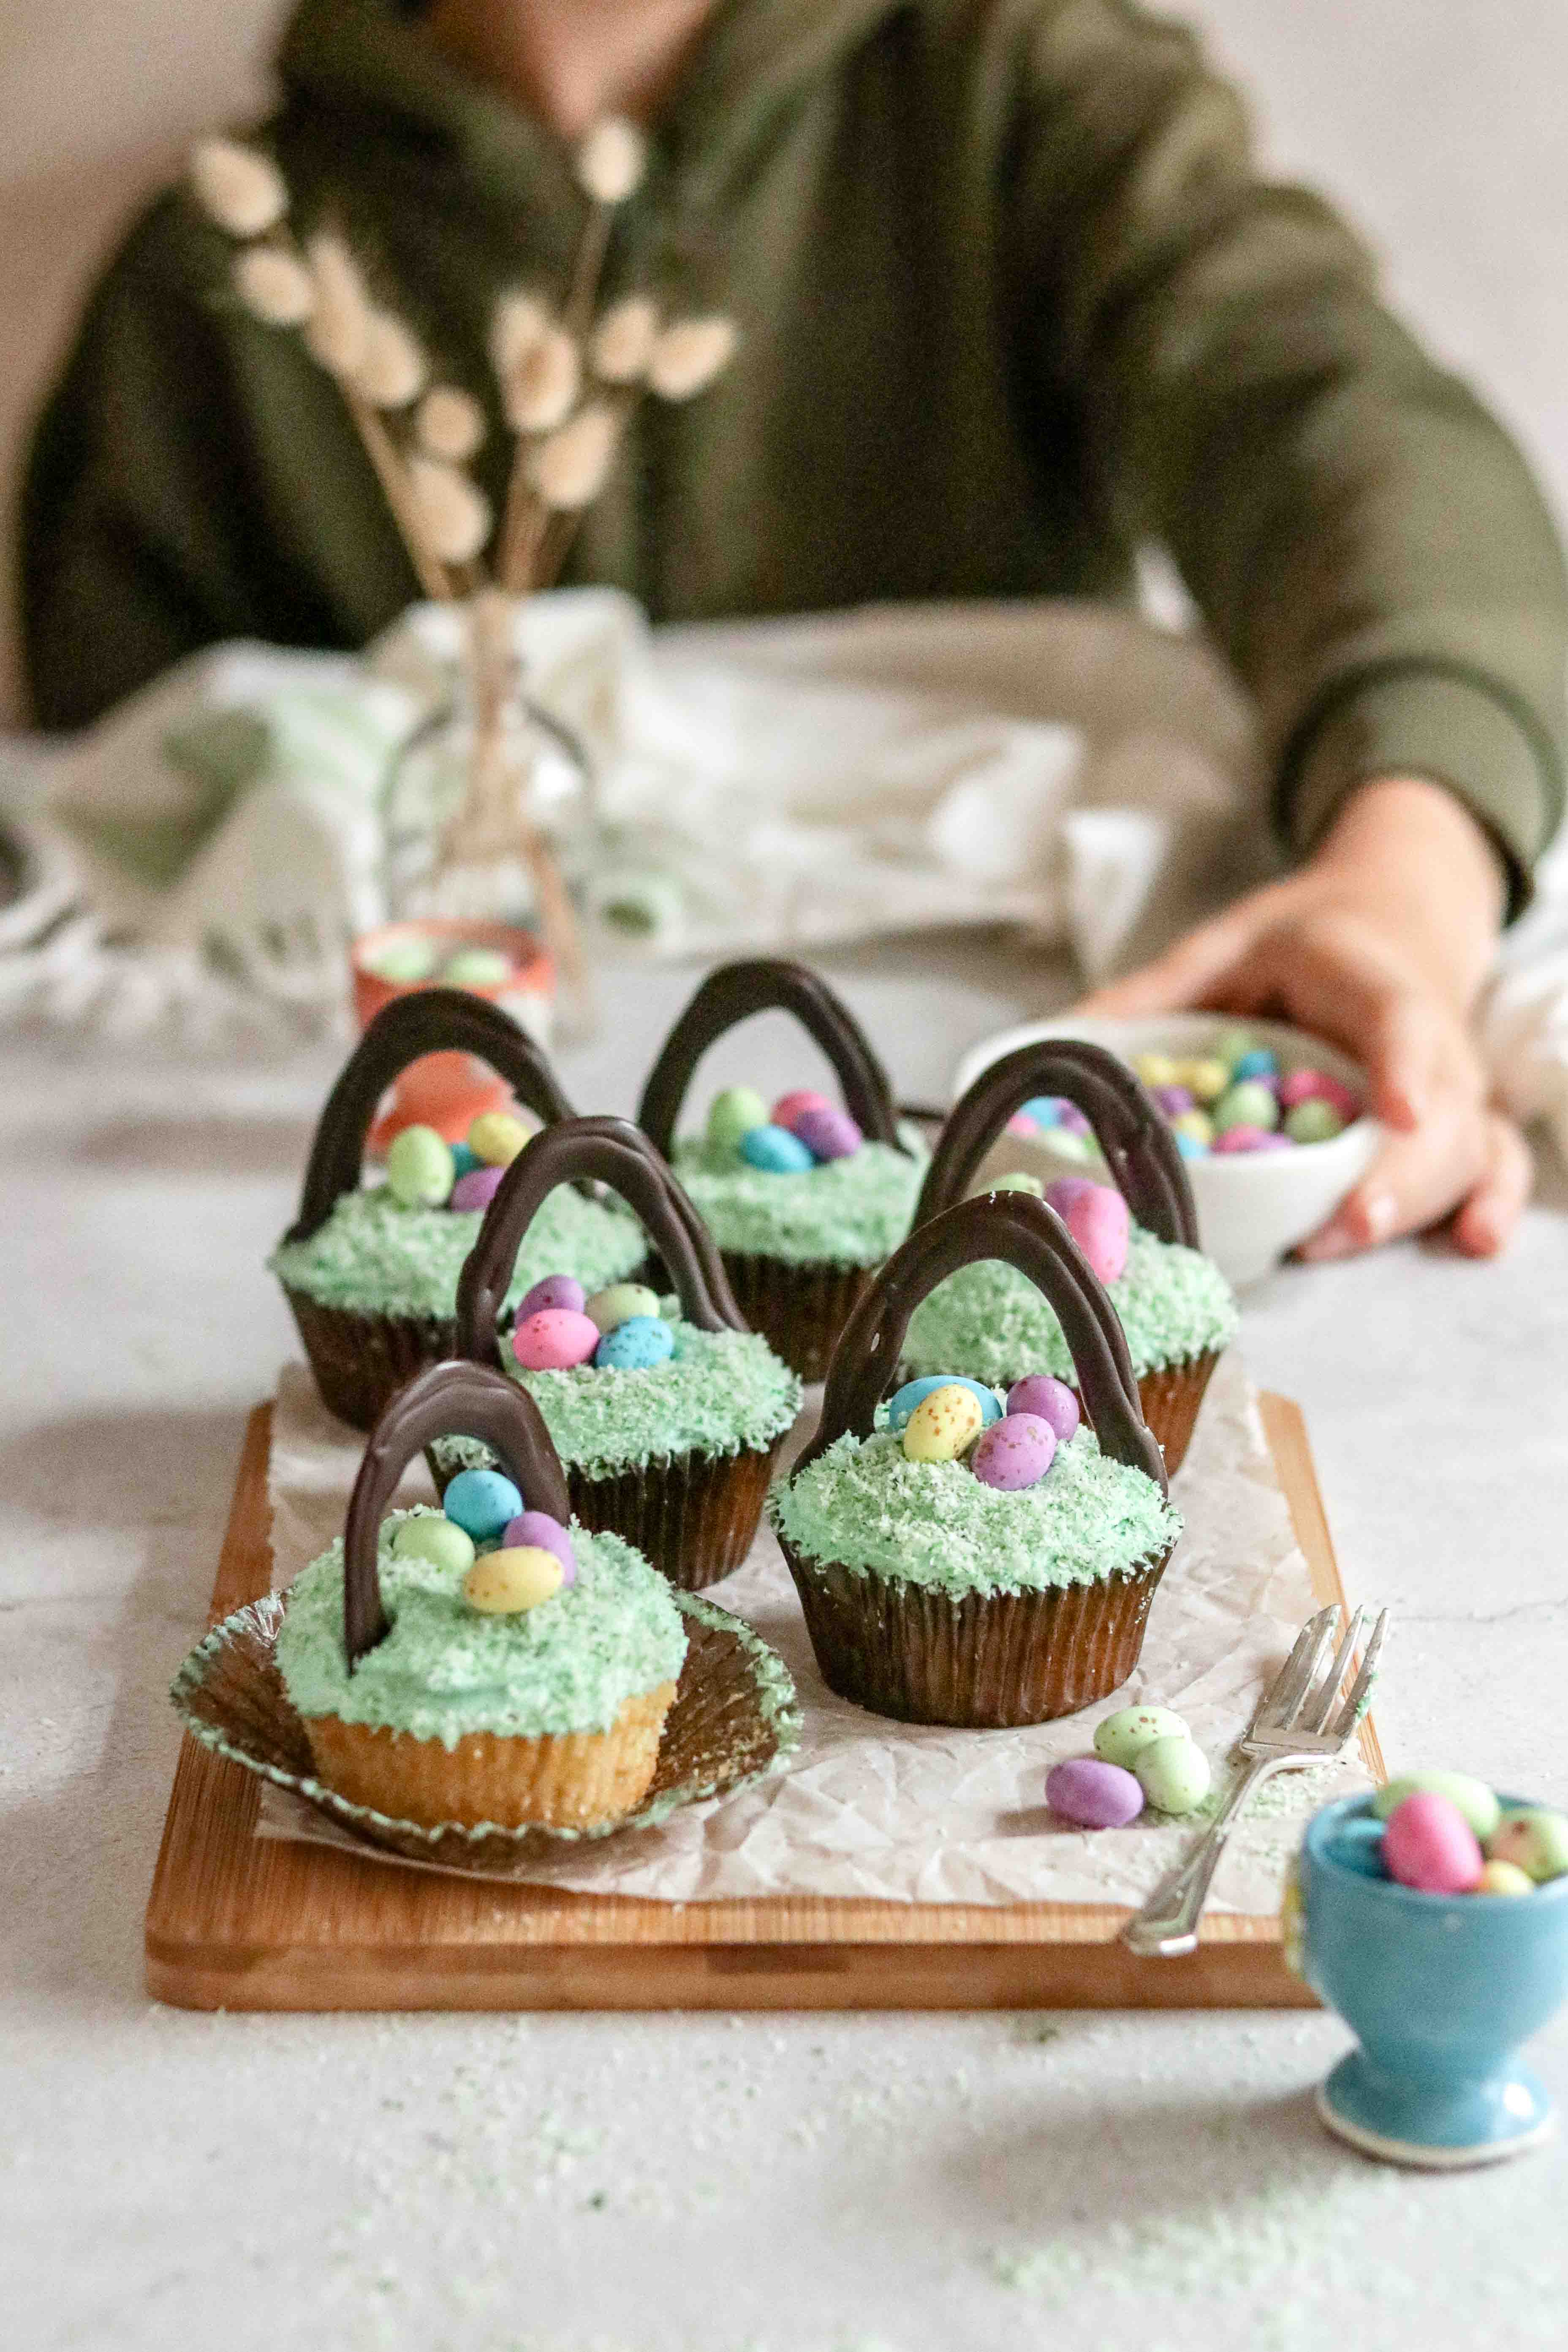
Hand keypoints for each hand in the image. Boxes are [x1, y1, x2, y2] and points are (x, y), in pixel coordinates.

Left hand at [1074, 778, 1531, 1257]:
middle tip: (1339, 1226)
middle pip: (1439, 1110)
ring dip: (1416, 1202)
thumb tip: (1053, 1042)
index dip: (1403, 1065)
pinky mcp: (1460, 1119)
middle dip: (1394, 1174)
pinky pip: (1490, 1163)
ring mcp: (1452, 1085)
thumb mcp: (1224, 946)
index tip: (1397, 1110)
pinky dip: (1487, 1203)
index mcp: (1367, 977)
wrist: (1388, 920)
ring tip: (1346, 1240)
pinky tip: (1472, 1244)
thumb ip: (1151, 995)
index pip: (1398, 1020)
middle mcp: (1428, 1036)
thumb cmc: (1301, 942)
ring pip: (1465, 1146)